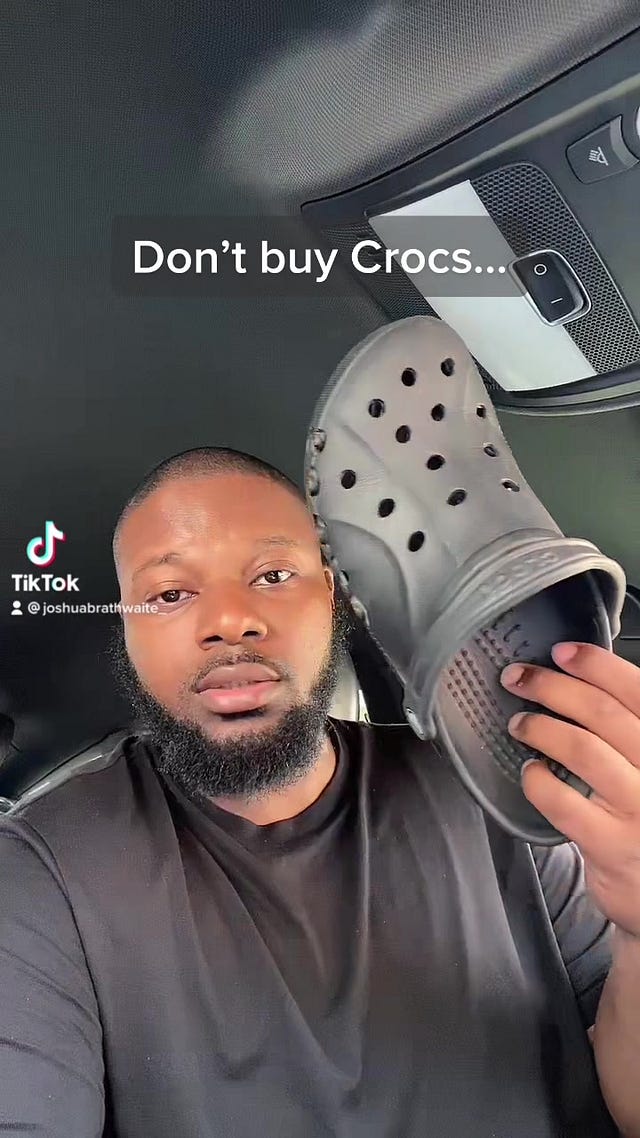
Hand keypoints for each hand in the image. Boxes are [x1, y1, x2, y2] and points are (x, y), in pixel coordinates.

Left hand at [501, 643, 639, 938]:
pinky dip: (538, 781)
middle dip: (552, 687)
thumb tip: (580, 678)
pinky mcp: (612, 845)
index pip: (638, 690)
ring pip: (582, 749)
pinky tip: (530, 773)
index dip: (597, 664)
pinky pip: (563, 801)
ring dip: (540, 727)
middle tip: (518, 678)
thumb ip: (627, 727)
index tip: (562, 652)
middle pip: (603, 713)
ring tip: (519, 724)